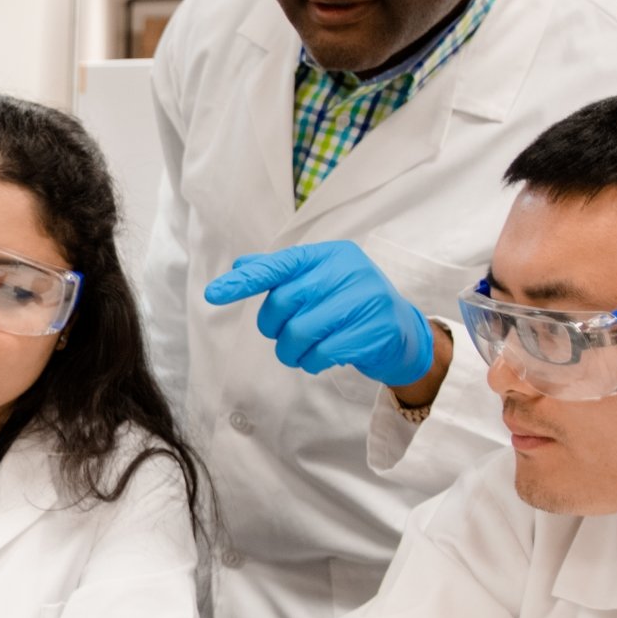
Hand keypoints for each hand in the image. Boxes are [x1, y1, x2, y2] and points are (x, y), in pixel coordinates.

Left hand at [204, 240, 435, 385]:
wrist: (402, 334)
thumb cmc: (349, 306)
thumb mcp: (319, 282)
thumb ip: (282, 274)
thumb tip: (240, 265)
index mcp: (330, 255)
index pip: (279, 265)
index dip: (245, 280)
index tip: (213, 293)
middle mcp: (348, 271)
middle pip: (284, 303)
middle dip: (275, 327)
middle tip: (285, 336)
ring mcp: (365, 300)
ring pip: (299, 332)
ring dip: (291, 350)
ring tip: (302, 352)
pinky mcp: (374, 331)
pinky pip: (322, 353)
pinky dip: (312, 362)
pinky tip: (321, 359)